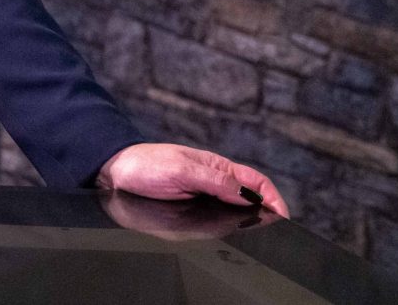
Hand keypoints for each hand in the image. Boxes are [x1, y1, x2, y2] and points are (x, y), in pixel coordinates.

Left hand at [96, 142, 289, 217]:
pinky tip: (229, 232)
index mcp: (216, 166)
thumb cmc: (145, 164)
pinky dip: (228, 224)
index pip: (256, 181)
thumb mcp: (181, 170)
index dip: (273, 197)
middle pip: (250, 197)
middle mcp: (213, 180)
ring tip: (255, 233)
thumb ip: (215, 181)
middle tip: (273, 230)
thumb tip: (248, 194)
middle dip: (265, 212)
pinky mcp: (192, 206)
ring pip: (235, 208)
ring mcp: (203, 193)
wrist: (114, 171)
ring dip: (247, 219)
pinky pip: (217, 216)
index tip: (283, 216)